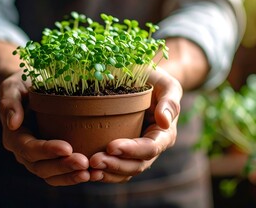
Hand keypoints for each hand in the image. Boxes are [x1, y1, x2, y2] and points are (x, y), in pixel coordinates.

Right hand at [0, 72, 90, 185]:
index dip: (47, 150)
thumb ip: (10, 101)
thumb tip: (13, 123)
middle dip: (63, 166)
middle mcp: (23, 152)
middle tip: (84, 163)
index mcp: (13, 136)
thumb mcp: (13, 86)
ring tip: (91, 173)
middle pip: (41, 167)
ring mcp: (37, 159)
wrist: (30, 90)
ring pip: (51, 175)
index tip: (68, 148)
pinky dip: (75, 177)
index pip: (29, 148)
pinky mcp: (50, 160)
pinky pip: (60, 175)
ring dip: (71, 176)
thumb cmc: (22, 84)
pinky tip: (94, 174)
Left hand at [88, 68, 181, 182]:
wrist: (145, 82)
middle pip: (135, 165)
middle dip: (115, 165)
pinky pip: (114, 168)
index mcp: (164, 135)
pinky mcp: (122, 153)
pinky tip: (86, 171)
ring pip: (124, 172)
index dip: (131, 150)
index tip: (111, 146)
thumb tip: (164, 121)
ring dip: (106, 173)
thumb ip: (169, 102)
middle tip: (94, 161)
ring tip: (88, 169)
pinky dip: (102, 172)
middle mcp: (151, 149)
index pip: (149, 148)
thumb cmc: (156, 81)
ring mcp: (136, 153)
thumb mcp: (167, 85)